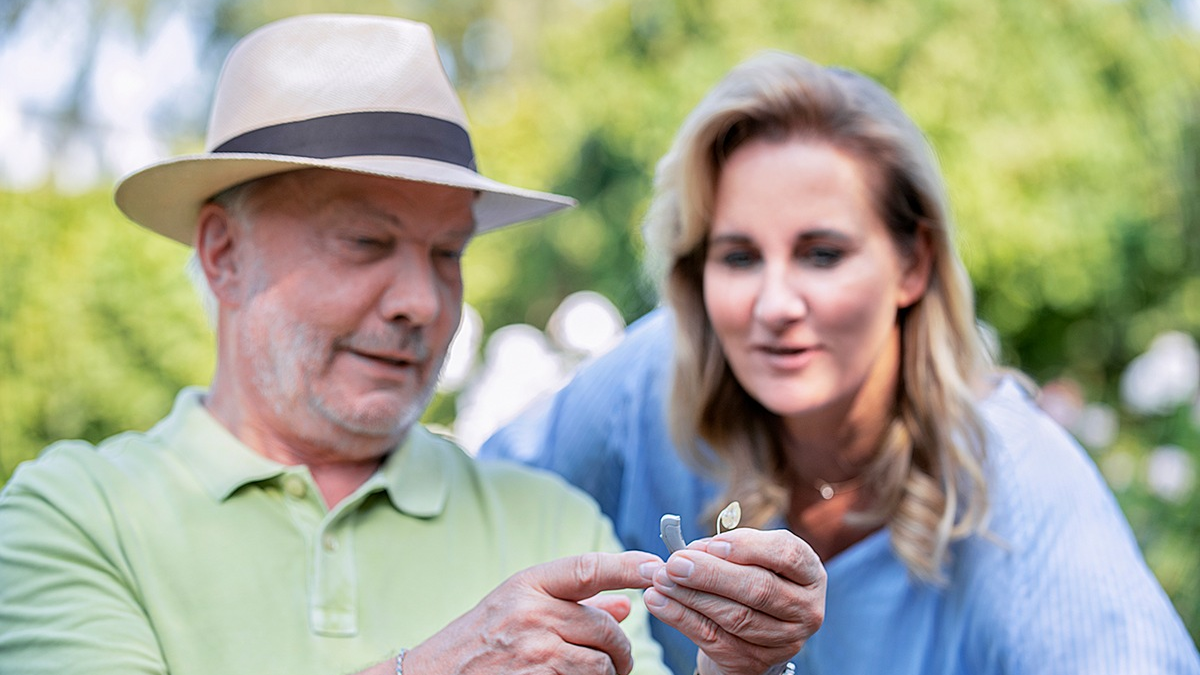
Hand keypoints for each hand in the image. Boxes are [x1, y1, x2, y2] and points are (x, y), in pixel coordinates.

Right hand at [402, 551, 661, 674]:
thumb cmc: (477, 643)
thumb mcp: (517, 610)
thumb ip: (571, 605)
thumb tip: (626, 606)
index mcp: (527, 584)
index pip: (588, 567)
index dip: (628, 566)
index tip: (657, 567)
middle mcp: (531, 612)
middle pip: (605, 626)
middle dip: (621, 649)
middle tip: (620, 662)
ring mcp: (533, 650)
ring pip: (601, 662)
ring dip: (607, 674)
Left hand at [642, 529, 824, 674]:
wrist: (752, 632)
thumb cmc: (750, 581)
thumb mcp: (751, 559)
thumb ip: (728, 550)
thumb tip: (690, 550)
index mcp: (809, 573)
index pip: (787, 554)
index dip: (748, 548)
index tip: (711, 544)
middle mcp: (806, 608)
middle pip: (759, 589)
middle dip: (712, 574)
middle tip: (676, 563)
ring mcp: (785, 640)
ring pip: (735, 616)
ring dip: (691, 596)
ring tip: (661, 579)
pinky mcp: (755, 661)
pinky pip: (714, 638)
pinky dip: (681, 618)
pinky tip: (659, 602)